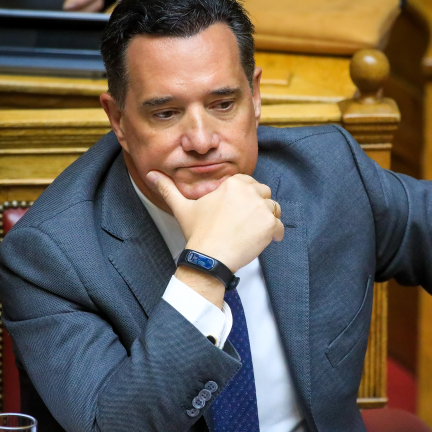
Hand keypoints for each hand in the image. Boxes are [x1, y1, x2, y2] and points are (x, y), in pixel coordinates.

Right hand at [149, 171, 284, 273]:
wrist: (209, 256)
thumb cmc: (198, 233)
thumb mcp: (182, 208)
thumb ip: (168, 189)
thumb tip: (151, 174)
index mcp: (232, 184)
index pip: (249, 183)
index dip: (245, 197)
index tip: (239, 210)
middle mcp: (249, 192)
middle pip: (263, 193)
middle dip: (258, 206)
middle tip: (247, 222)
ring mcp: (261, 208)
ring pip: (273, 209)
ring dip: (267, 219)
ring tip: (255, 231)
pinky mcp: (270, 225)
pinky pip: (280, 226)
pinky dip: (276, 234)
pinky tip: (265, 240)